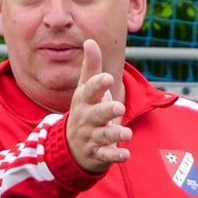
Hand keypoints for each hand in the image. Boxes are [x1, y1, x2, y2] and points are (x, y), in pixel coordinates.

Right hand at [65, 38, 130, 173]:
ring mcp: (92, 136)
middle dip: (106, 110)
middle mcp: (87, 118)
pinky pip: (106, 155)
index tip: (107, 77)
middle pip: (97, 114)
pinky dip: (115, 156)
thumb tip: (90, 41)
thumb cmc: (85, 110)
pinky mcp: (98, 153)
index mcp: (85, 101)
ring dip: (115, 134)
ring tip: (126, 133)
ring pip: (103, 135)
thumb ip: (91, 67)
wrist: (71, 145)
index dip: (98, 84)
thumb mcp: (85, 89)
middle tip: (118, 107)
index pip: (89, 90)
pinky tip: (125, 154)